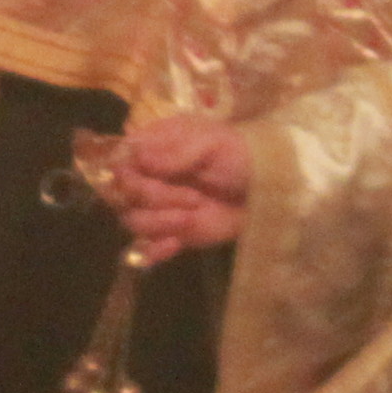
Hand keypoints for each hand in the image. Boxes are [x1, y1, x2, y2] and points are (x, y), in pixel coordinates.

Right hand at [108, 113, 252, 262]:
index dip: (124, 172)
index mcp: (156, 147)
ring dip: (158, 222)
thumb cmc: (242, 156)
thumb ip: (173, 151)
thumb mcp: (211, 142)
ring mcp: (161, 207)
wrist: (273, 190)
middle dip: (151, 197)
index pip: (118, 160)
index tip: (143, 175)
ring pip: (133, 220)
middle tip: (191, 198)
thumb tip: (138, 157)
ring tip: (190, 218)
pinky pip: (148, 248)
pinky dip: (155, 249)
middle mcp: (151, 177)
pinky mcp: (174, 233)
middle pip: (121, 194)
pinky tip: (175, 244)